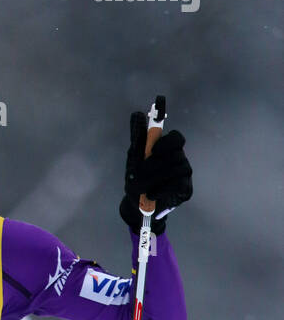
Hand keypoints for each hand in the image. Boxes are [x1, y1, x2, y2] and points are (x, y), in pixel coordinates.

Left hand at [119, 110, 191, 234]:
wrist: (137, 205)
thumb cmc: (137, 178)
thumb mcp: (133, 158)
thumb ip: (137, 137)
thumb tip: (137, 114)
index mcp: (168, 148)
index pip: (177, 138)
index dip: (167, 142)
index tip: (153, 150)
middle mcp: (180, 158)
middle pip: (175, 155)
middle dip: (154, 165)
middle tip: (138, 174)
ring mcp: (185, 174)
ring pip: (176, 170)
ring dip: (154, 179)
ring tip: (141, 188)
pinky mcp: (186, 189)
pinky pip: (178, 185)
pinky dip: (162, 190)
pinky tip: (151, 195)